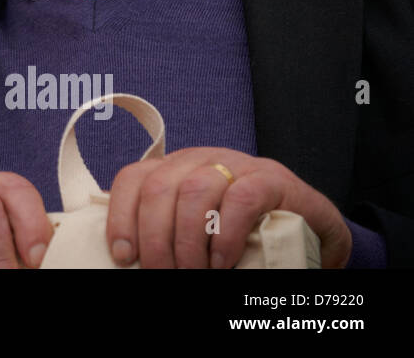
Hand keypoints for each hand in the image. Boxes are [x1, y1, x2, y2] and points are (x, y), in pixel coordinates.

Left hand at [105, 147, 352, 267]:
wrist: (313, 228)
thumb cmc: (248, 233)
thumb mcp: (200, 230)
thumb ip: (169, 233)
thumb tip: (131, 262)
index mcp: (175, 169)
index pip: (134, 179)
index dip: (121, 216)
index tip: (123, 256)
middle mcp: (200, 160)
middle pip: (159, 188)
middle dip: (154, 239)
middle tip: (161, 274)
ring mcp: (237, 164)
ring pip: (193, 191)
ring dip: (187, 242)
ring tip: (191, 274)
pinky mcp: (271, 180)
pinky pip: (239, 200)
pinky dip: (225, 236)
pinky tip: (222, 264)